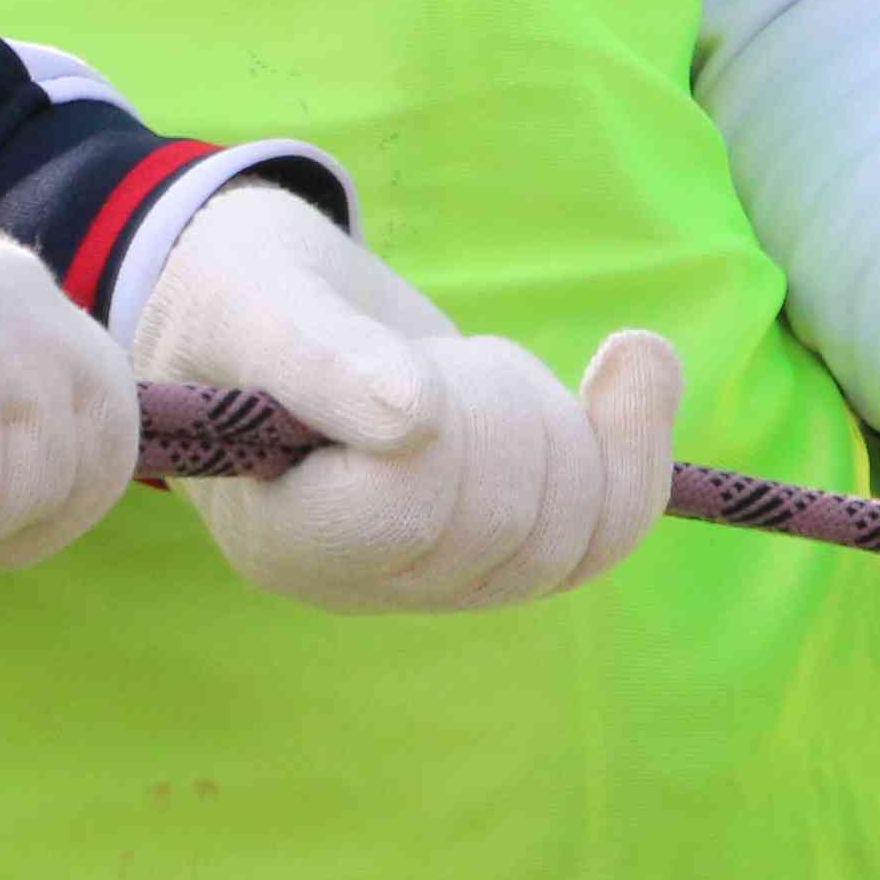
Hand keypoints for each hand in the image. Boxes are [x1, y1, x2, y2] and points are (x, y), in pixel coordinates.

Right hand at [129, 184, 679, 612]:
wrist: (268, 309)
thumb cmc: (243, 299)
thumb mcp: (260, 304)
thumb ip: (321, 359)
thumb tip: (414, 422)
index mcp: (285, 540)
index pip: (409, 511)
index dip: (446, 421)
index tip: (414, 359)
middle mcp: (367, 581)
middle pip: (509, 526)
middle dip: (505, 402)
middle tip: (439, 353)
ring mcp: (440, 573)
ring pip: (576, 536)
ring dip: (562, 418)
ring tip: (488, 362)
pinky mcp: (503, 545)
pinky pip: (606, 530)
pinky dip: (636, 439)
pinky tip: (633, 357)